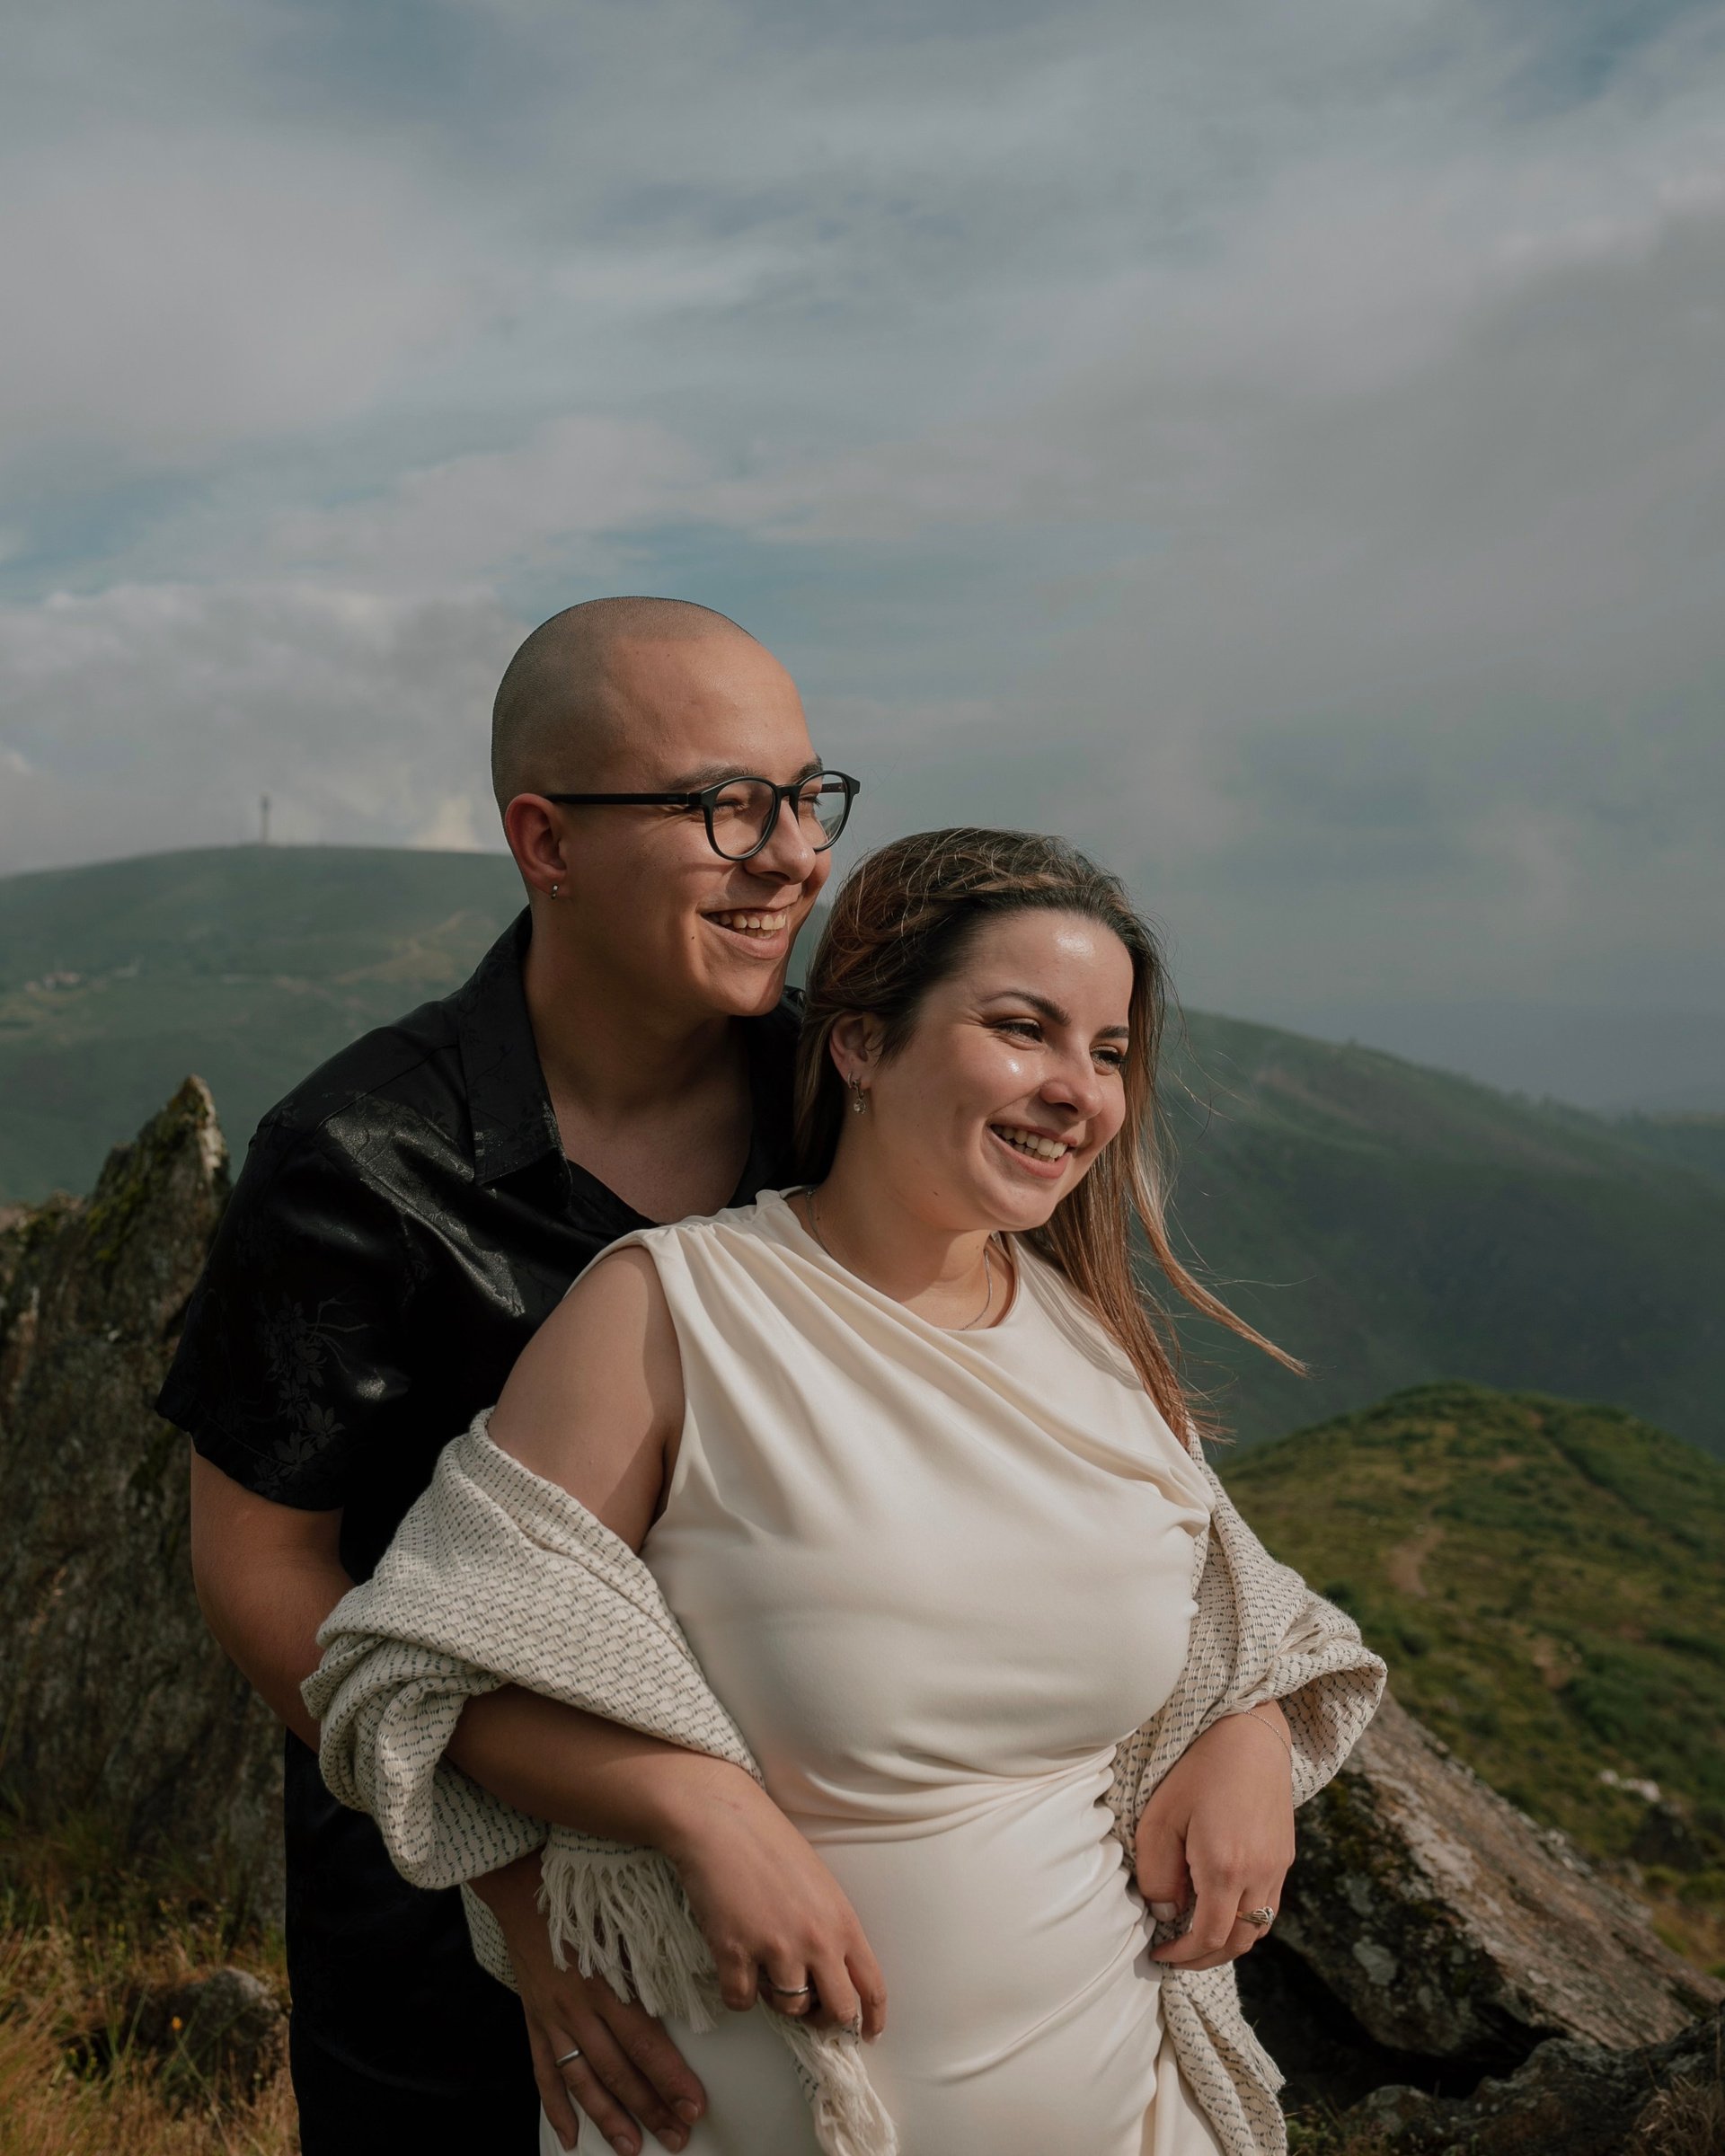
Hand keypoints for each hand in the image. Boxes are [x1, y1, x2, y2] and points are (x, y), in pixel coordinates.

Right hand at [472, 1849, 706, 2155]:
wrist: (523, 1884)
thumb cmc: (585, 1895)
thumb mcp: (625, 1920)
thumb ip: (654, 1956)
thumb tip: (695, 1983)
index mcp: (607, 1982)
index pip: (645, 2044)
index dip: (671, 2079)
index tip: (694, 2107)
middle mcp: (578, 2007)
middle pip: (618, 2070)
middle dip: (650, 2108)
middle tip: (677, 2137)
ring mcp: (552, 2018)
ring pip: (583, 2080)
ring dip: (609, 2117)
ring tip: (632, 2148)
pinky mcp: (533, 2019)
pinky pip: (543, 2071)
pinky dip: (555, 2106)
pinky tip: (571, 2136)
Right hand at [657, 1756, 886, 2039]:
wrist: (721, 1820)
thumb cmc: (769, 1843)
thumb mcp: (818, 1883)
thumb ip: (830, 1927)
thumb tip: (828, 1973)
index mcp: (842, 1919)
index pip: (872, 1985)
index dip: (873, 2018)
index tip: (868, 2035)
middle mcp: (816, 1939)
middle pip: (838, 2010)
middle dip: (825, 2019)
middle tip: (809, 2012)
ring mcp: (776, 1948)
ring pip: (790, 2009)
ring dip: (777, 1998)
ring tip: (764, 1965)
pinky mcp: (735, 1952)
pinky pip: (741, 2001)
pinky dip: (737, 1991)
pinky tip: (734, 1963)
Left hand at [1136, 1703, 1295, 1972]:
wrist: (1248, 1733)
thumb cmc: (1197, 1769)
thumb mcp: (1160, 1819)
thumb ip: (1157, 1873)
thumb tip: (1165, 1913)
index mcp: (1225, 1868)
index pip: (1208, 1937)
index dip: (1182, 1956)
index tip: (1158, 1955)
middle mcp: (1259, 1875)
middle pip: (1238, 1942)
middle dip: (1204, 1958)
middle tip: (1175, 1955)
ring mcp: (1278, 1867)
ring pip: (1259, 1929)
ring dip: (1228, 1942)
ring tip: (1195, 1935)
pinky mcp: (1285, 1855)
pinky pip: (1269, 1906)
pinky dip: (1245, 1919)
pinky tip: (1220, 1904)